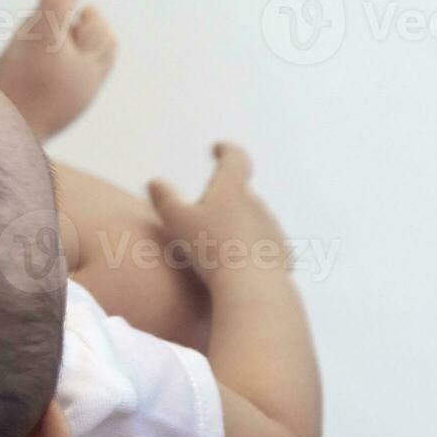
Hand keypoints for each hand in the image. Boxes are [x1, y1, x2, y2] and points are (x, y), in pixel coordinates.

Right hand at [147, 143, 289, 290]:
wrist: (253, 287)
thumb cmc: (213, 250)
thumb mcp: (178, 222)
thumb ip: (165, 200)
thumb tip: (155, 182)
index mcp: (233, 189)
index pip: (235, 159)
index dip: (226, 151)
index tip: (219, 149)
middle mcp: (257, 204)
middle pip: (241, 192)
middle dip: (225, 196)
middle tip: (204, 208)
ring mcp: (272, 228)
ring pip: (252, 218)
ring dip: (237, 223)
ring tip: (218, 242)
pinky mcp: (281, 253)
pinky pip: (263, 244)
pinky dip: (251, 247)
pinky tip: (238, 263)